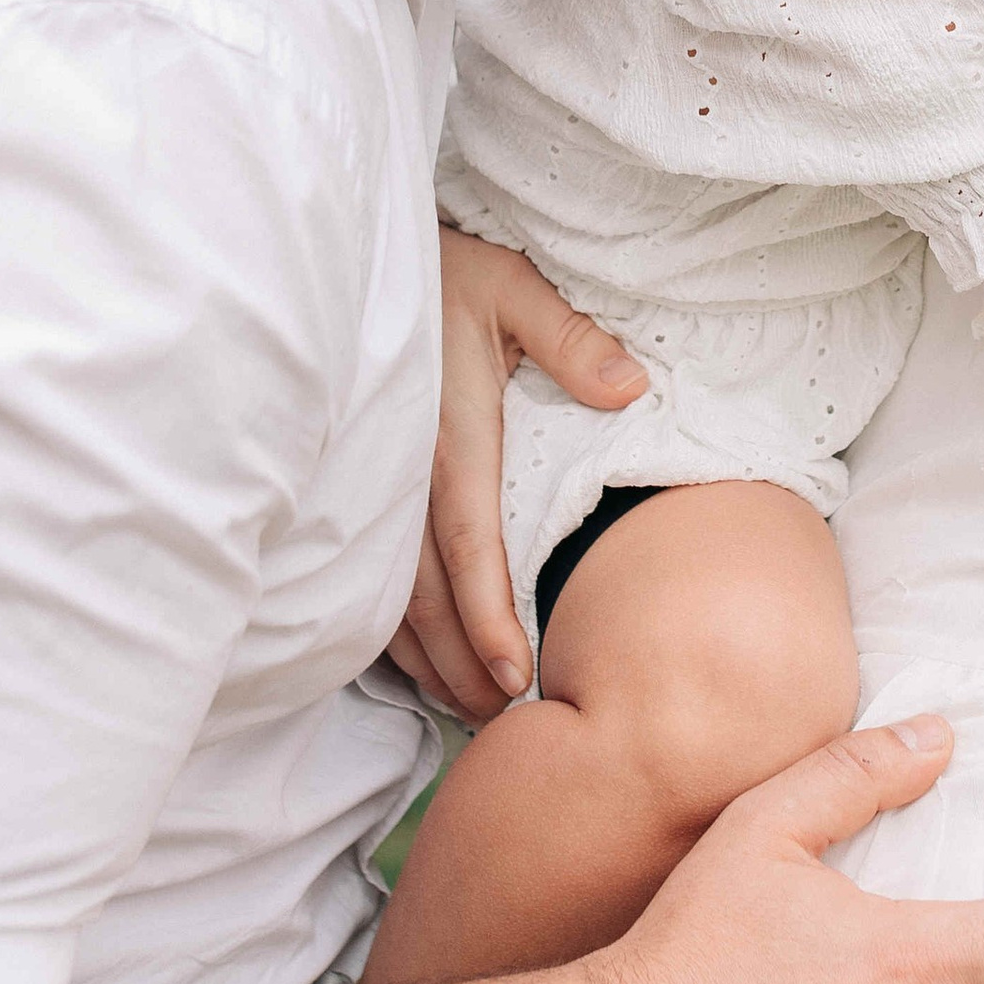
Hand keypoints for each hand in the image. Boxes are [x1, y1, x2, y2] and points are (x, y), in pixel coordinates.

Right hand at [387, 227, 646, 716]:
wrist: (357, 263)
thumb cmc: (446, 276)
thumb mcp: (513, 288)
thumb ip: (570, 338)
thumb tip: (629, 386)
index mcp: (446, 436)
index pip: (465, 544)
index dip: (485, 616)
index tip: (513, 673)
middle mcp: (399, 474)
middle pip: (424, 595)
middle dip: (460, 664)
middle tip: (501, 720)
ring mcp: (370, 487)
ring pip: (390, 598)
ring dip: (427, 659)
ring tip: (468, 706)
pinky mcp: (355, 490)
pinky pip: (367, 577)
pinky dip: (393, 630)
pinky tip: (421, 659)